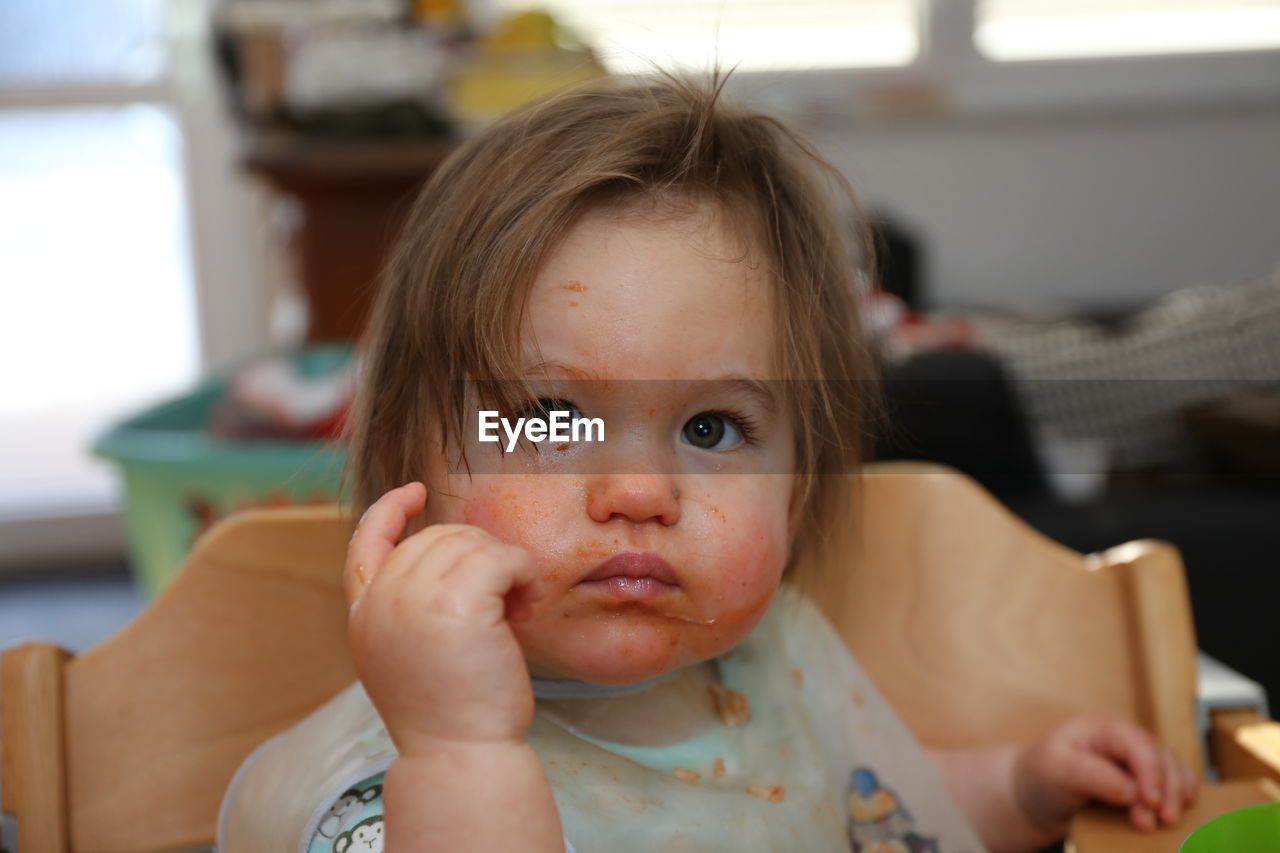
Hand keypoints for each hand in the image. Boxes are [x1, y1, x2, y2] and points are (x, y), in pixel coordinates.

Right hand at [344, 482, 542, 756]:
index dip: (389, 510)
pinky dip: (523, 574)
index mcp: (363, 617)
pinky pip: (501, 558)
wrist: (462, 757)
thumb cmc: (453, 714)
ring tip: (513, 607)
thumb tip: (452, 558)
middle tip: (502, 600)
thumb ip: (411, 608)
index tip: (416, 491)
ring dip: (505, 567)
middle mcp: (380, 604)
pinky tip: (524, 606)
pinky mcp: (455, 606)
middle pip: (435, 538)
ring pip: (471, 543)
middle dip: (477, 556)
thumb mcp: (410, 655)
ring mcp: (412, 602)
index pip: (364, 541)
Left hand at [1012, 713, 1198, 835]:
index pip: (1139, 745)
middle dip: (1165, 791)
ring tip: (1166, 822)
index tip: (1149, 803)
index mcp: (1103, 728)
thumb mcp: (1056, 771)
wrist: (1034, 798)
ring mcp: (1135, 762)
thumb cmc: (1041, 777)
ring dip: (1176, 796)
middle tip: (1158, 821)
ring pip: (1173, 771)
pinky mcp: (1140, 783)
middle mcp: (1125, 742)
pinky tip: (1175, 813)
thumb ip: (1092, 776)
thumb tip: (1132, 792)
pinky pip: (1171, 786)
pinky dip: (1179, 799)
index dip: (1151, 773)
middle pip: (1162, 759)